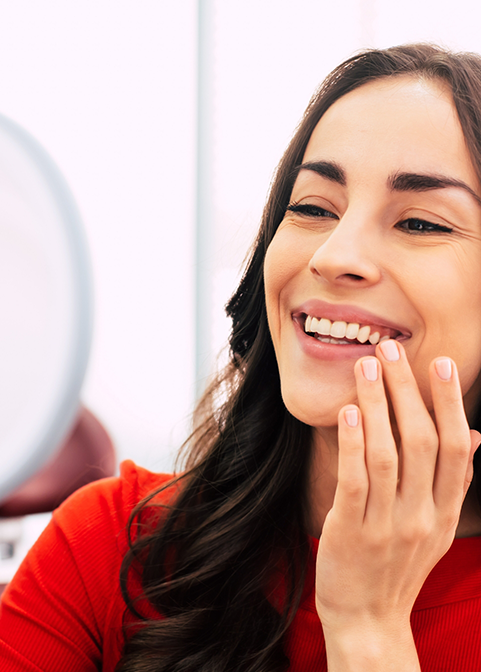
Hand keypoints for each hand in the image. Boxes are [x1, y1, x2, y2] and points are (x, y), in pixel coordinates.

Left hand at [315, 339, 479, 637]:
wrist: (368, 618)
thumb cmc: (399, 563)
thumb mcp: (436, 526)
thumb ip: (453, 481)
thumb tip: (475, 435)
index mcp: (444, 511)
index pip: (455, 449)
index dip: (449, 404)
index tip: (439, 364)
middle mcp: (422, 516)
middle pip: (422, 442)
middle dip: (408, 391)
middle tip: (391, 350)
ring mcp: (387, 525)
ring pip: (388, 455)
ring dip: (379, 406)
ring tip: (366, 366)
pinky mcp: (351, 532)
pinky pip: (355, 481)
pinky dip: (353, 444)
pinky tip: (349, 411)